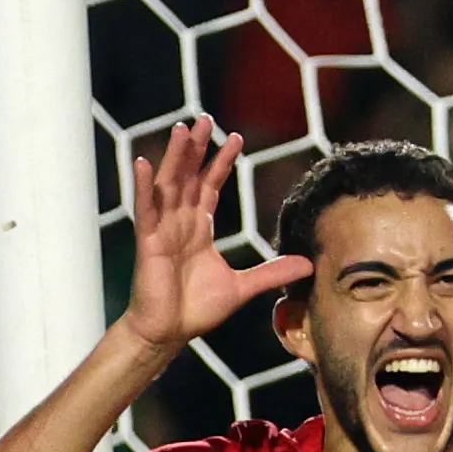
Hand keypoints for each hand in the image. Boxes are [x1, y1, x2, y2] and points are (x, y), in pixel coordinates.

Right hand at [117, 119, 310, 351]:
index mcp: (199, 228)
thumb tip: (308, 265)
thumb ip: (271, 272)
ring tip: (182, 129)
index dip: (221, 162)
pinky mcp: (149, 241)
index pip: (210, 186)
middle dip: (198, 148)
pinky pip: (145, 208)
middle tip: (205, 119)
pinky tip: (144, 162)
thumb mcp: (242, 287)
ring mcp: (163, 229)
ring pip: (169, 184)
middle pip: (189, 176)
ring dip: (176, 156)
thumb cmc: (196, 310)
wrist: (169, 333)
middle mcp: (180, 222)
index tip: (236, 139)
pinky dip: (144, 186)